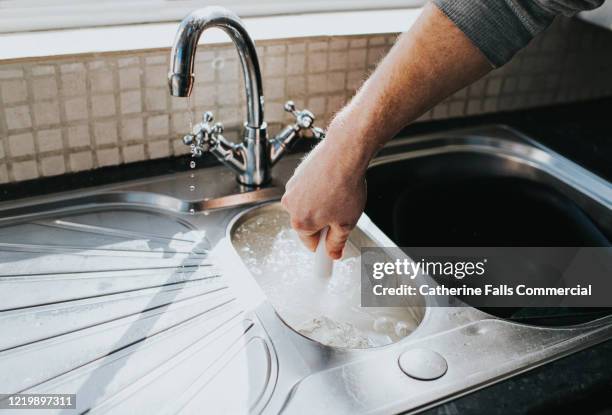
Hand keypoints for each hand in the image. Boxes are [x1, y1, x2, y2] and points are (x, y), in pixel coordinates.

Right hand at [281, 123, 367, 259]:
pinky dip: (318, 189)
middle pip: (306, 224)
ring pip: (306, 205)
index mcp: (300, 223)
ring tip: (338, 194)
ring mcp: (292, 188)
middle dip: (322, 222)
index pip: (311, 244)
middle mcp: (290, 205)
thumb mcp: (346, 222)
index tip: (329, 246)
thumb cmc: (345, 184)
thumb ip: (337, 242)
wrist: (344, 152)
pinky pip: (307, 189)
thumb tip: (333, 252)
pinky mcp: (297, 174)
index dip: (324, 244)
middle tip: (341, 213)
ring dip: (320, 204)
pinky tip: (332, 183)